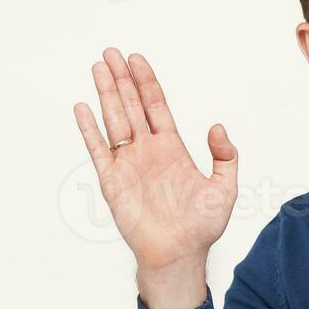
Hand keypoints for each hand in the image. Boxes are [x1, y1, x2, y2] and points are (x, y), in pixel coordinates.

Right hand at [73, 48, 237, 308]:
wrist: (180, 255)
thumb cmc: (202, 226)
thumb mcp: (225, 188)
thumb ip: (225, 156)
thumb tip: (217, 127)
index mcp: (172, 149)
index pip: (156, 107)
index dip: (147, 83)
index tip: (138, 59)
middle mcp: (147, 151)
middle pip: (131, 106)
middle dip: (122, 79)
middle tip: (111, 52)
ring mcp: (128, 164)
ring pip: (114, 120)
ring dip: (105, 94)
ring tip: (98, 67)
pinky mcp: (113, 182)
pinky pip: (99, 150)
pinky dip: (89, 129)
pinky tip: (82, 107)